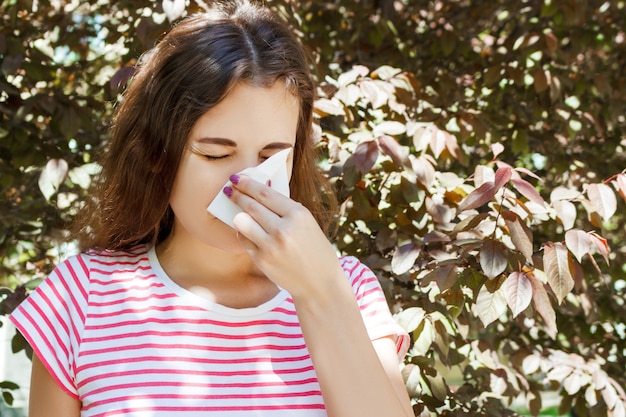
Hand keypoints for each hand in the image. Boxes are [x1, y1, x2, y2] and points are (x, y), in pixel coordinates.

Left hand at [225, 174, 344, 298]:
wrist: (319, 284)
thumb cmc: (315, 250)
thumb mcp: (307, 223)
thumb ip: (286, 209)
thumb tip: (261, 192)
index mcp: (298, 214)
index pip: (265, 193)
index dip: (248, 183)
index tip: (238, 177)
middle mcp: (283, 228)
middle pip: (251, 205)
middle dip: (237, 194)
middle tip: (230, 189)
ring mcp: (271, 245)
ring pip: (242, 222)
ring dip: (238, 214)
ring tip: (237, 211)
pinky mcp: (262, 260)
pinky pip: (244, 240)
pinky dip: (244, 234)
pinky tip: (247, 231)